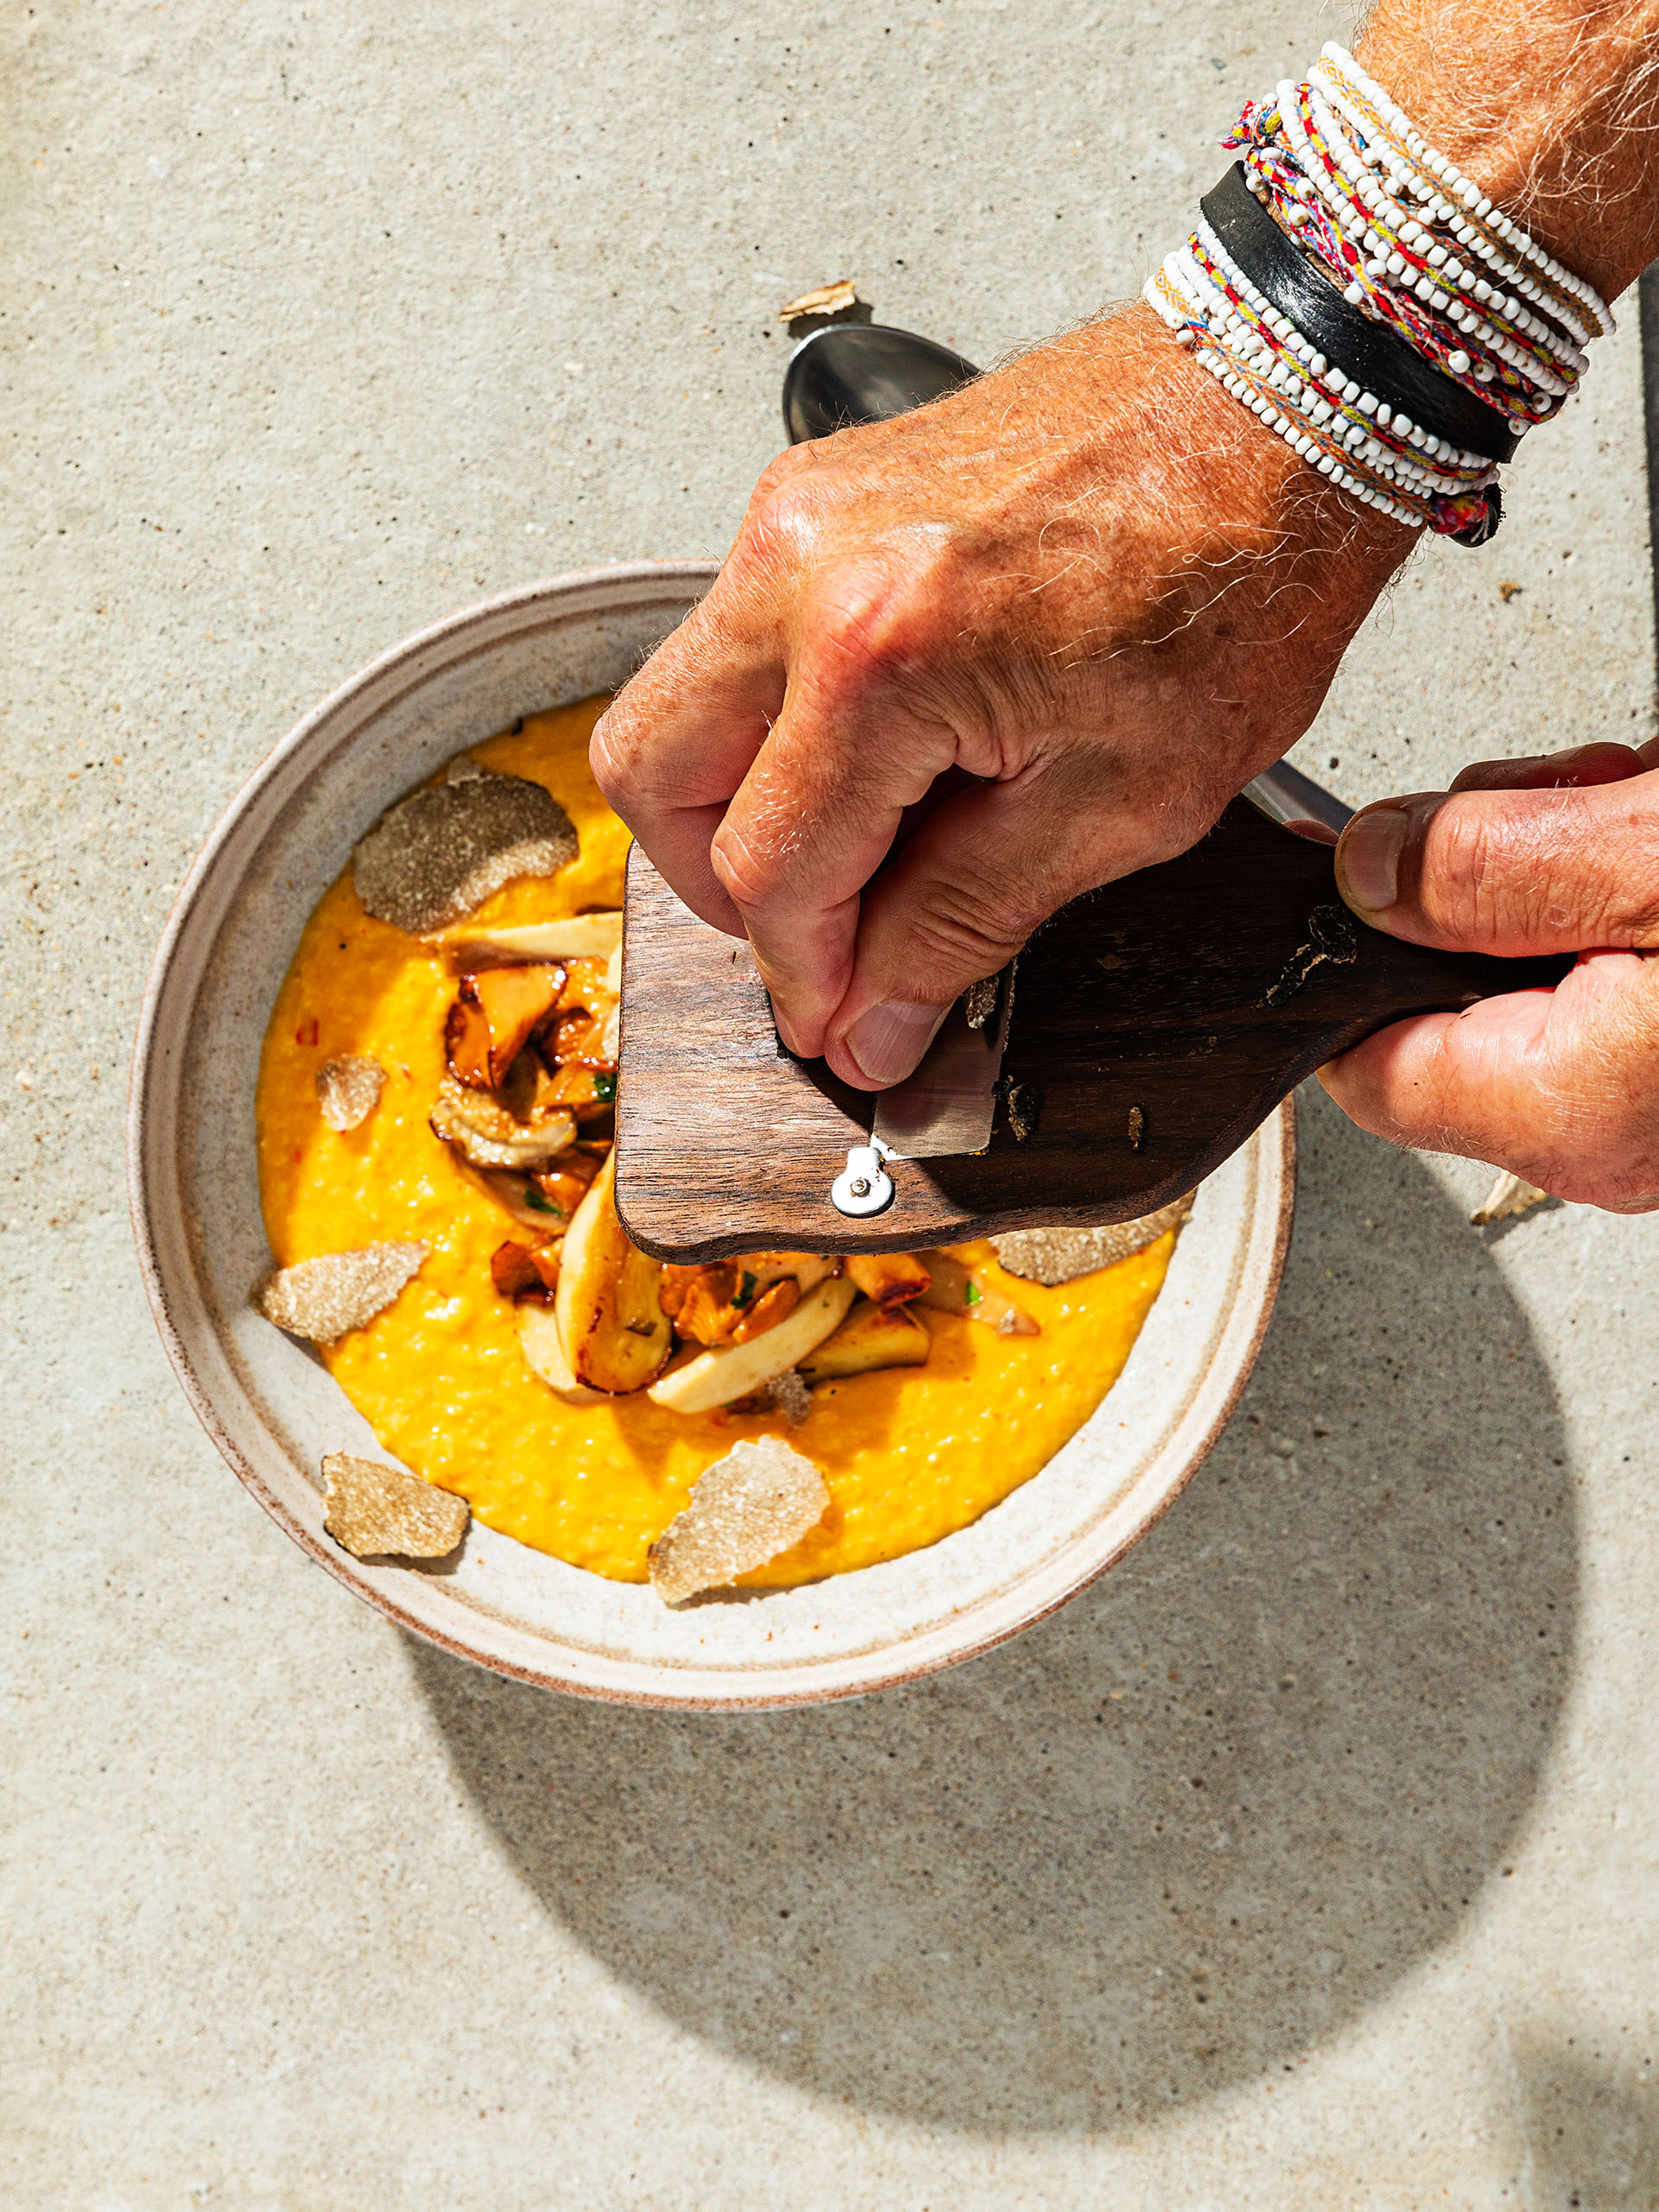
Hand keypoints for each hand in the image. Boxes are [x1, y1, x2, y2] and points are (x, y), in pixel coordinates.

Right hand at [592, 307, 1406, 1088]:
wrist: (1282, 401)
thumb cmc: (1235, 572)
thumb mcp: (1121, 801)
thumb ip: (964, 924)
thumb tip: (874, 1020)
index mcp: (879, 650)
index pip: (769, 871)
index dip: (804, 977)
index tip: (842, 1025)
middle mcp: (805, 564)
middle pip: (653, 779)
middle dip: (722, 889)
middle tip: (824, 937)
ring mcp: (798, 511)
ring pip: (676, 703)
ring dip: (743, 802)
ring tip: (870, 845)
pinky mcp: (817, 489)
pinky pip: (735, 638)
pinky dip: (780, 722)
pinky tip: (891, 754)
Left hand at [1322, 739, 1658, 1210]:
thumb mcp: (1648, 858)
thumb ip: (1492, 867)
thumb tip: (1367, 871)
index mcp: (1572, 1111)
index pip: (1363, 1064)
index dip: (1348, 946)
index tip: (1352, 857)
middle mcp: (1610, 1129)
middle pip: (1442, 988)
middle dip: (1486, 872)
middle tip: (1565, 806)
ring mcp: (1649, 1091)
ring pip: (1522, 951)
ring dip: (1563, 853)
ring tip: (1635, 808)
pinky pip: (1603, 955)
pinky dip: (1616, 873)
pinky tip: (1651, 825)